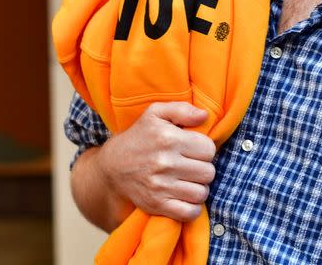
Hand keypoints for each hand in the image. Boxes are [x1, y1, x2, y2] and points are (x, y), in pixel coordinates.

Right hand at [97, 102, 216, 222]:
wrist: (112, 166)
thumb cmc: (139, 137)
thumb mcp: (155, 113)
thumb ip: (182, 109)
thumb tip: (205, 116)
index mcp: (168, 138)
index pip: (209, 149)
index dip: (204, 149)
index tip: (193, 150)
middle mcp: (165, 162)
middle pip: (208, 172)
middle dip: (202, 168)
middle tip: (190, 165)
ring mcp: (160, 186)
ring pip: (202, 192)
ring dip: (198, 188)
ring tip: (187, 180)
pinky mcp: (156, 205)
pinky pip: (190, 212)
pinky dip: (192, 208)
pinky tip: (184, 197)